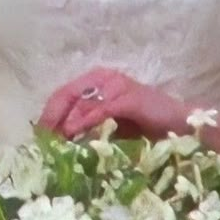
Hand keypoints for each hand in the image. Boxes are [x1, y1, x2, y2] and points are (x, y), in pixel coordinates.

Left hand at [39, 67, 179, 141]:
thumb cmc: (145, 127)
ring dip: (66, 122)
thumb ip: (87, 127)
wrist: (180, 126)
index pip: (63, 94)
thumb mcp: (109, 127)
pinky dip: (87, 120)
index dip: (48, 114)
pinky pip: (102, 108)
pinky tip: (75, 132)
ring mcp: (118, 85)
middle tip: (44, 140)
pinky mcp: (130, 97)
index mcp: (97, 81)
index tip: (39, 136)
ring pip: (82, 101)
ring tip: (56, 141)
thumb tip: (59, 141)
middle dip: (52, 118)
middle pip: (67, 94)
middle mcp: (105, 77)